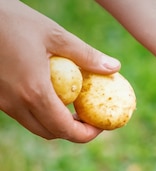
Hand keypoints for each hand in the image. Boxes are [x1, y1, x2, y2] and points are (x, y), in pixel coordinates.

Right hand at [0, 0, 120, 141]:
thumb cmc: (13, 20)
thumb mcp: (54, 35)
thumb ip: (86, 55)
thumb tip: (114, 67)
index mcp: (35, 92)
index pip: (66, 130)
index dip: (87, 134)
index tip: (100, 126)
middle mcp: (16, 103)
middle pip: (50, 133)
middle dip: (73, 131)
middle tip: (90, 117)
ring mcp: (3, 101)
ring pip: (34, 125)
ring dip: (56, 123)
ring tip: (74, 106)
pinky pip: (22, 113)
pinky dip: (40, 112)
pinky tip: (52, 94)